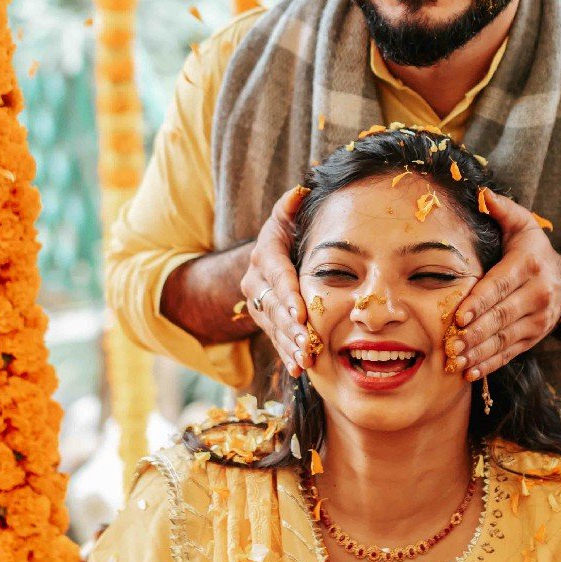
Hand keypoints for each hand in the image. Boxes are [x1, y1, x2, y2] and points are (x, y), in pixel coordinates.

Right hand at [239, 187, 308, 377]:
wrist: (267, 257)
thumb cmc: (287, 232)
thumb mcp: (286, 216)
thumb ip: (292, 206)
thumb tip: (302, 191)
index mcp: (264, 254)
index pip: (276, 274)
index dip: (288, 292)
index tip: (300, 310)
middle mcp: (256, 280)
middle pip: (273, 305)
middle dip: (290, 325)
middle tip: (305, 342)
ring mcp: (259, 304)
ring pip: (273, 326)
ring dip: (289, 344)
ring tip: (304, 360)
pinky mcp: (265, 321)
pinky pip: (274, 339)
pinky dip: (286, 355)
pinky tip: (297, 370)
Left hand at [449, 191, 560, 380]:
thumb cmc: (532, 250)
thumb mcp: (523, 226)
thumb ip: (503, 210)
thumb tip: (483, 194)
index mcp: (528, 265)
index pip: (500, 286)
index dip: (479, 302)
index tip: (459, 316)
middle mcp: (537, 294)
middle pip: (501, 317)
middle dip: (474, 333)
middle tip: (450, 343)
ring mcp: (537, 320)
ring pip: (504, 339)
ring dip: (478, 352)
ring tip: (456, 360)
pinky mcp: (533, 338)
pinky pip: (509, 353)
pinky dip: (489, 364)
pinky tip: (469, 371)